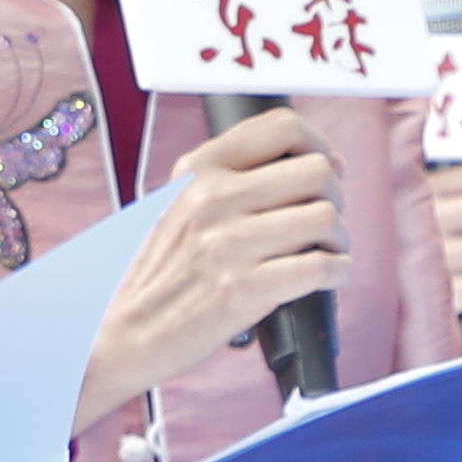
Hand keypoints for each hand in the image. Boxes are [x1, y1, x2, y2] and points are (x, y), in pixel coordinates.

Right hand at [81, 109, 343, 409]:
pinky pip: (322, 267)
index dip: (320, 145)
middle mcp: (213, 200)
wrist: (121, 334)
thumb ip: (234, 181)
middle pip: (317, 172)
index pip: (283, 127)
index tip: (327, 168)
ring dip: (339, 239)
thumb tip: (322, 163)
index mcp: (199, 172)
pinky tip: (329, 278)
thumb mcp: (180, 206)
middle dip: (335, 197)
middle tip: (325, 222)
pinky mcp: (244, 290)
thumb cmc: (160, 275)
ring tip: (326, 253)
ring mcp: (228, 245)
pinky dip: (339, 273)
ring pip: (326, 218)